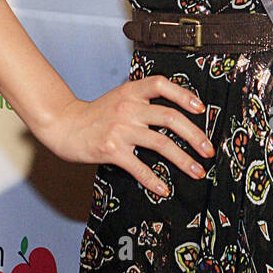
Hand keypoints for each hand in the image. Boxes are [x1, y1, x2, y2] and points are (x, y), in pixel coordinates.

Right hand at [36, 75, 213, 195]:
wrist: (64, 125)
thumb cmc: (95, 114)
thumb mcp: (119, 96)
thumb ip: (143, 100)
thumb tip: (176, 112)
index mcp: (131, 91)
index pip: (162, 84)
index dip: (184, 95)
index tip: (201, 109)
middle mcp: (128, 107)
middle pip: (170, 118)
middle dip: (195, 136)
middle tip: (208, 150)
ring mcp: (120, 129)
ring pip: (161, 143)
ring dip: (183, 160)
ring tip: (196, 171)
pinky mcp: (112, 150)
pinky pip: (139, 166)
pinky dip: (153, 179)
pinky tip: (163, 188)